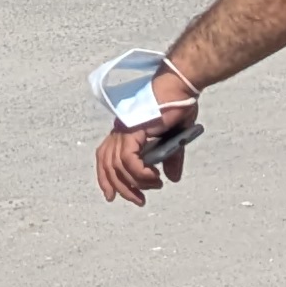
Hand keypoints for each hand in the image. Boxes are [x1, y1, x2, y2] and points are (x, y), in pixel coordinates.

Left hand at [92, 88, 198, 205]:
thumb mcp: (175, 138)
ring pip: (117, 165)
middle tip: (138, 200)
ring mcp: (125, 128)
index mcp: (125, 129)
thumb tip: (172, 178)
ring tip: (153, 186)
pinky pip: (128, 159)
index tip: (111, 196)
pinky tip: (154, 176)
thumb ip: (170, 158)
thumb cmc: (178, 105)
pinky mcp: (133, 129)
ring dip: (134, 183)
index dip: (105, 178)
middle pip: (107, 164)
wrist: (181, 86)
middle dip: (120, 187)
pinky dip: (140, 173)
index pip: (104, 156)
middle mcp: (120, 128)